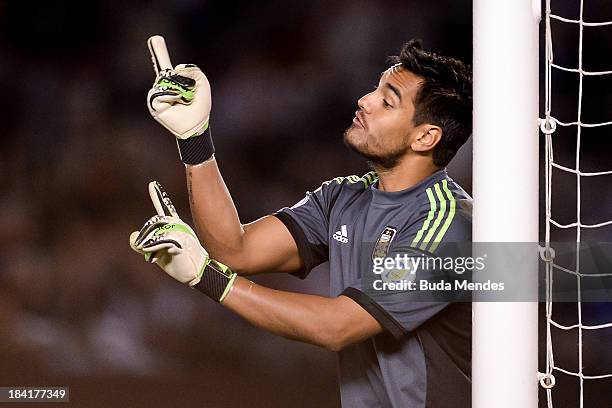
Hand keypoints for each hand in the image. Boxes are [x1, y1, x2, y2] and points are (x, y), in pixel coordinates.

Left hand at [129, 181, 235, 301]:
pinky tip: (154, 258)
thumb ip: (144, 244)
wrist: (198, 274)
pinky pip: (158, 242)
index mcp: (176, 225)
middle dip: (144, 236)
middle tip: (141, 248)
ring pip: (153, 233)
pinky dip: (151, 250)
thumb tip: (133, 237)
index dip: (158, 196)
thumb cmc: (179, 263)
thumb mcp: (158, 252)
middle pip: (153, 223)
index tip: (152, 184)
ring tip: (151, 256)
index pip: (165, 208)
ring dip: (147, 245)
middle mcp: (178, 225)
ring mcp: (179, 232)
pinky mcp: (179, 242)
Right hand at [146, 36, 211, 139]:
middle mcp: (164, 87)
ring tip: (184, 99)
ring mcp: (158, 96)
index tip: (155, 40)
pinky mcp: (154, 104)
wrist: (196, 125)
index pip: (164, 66)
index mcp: (174, 82)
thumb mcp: (203, 85)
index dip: (159, 54)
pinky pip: (160, 92)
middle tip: (188, 93)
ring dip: (178, 89)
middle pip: (166, 73)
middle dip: (180, 81)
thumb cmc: (199, 107)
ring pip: (163, 82)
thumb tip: (178, 68)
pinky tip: (177, 101)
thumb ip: (194, 71)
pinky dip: (171, 95)